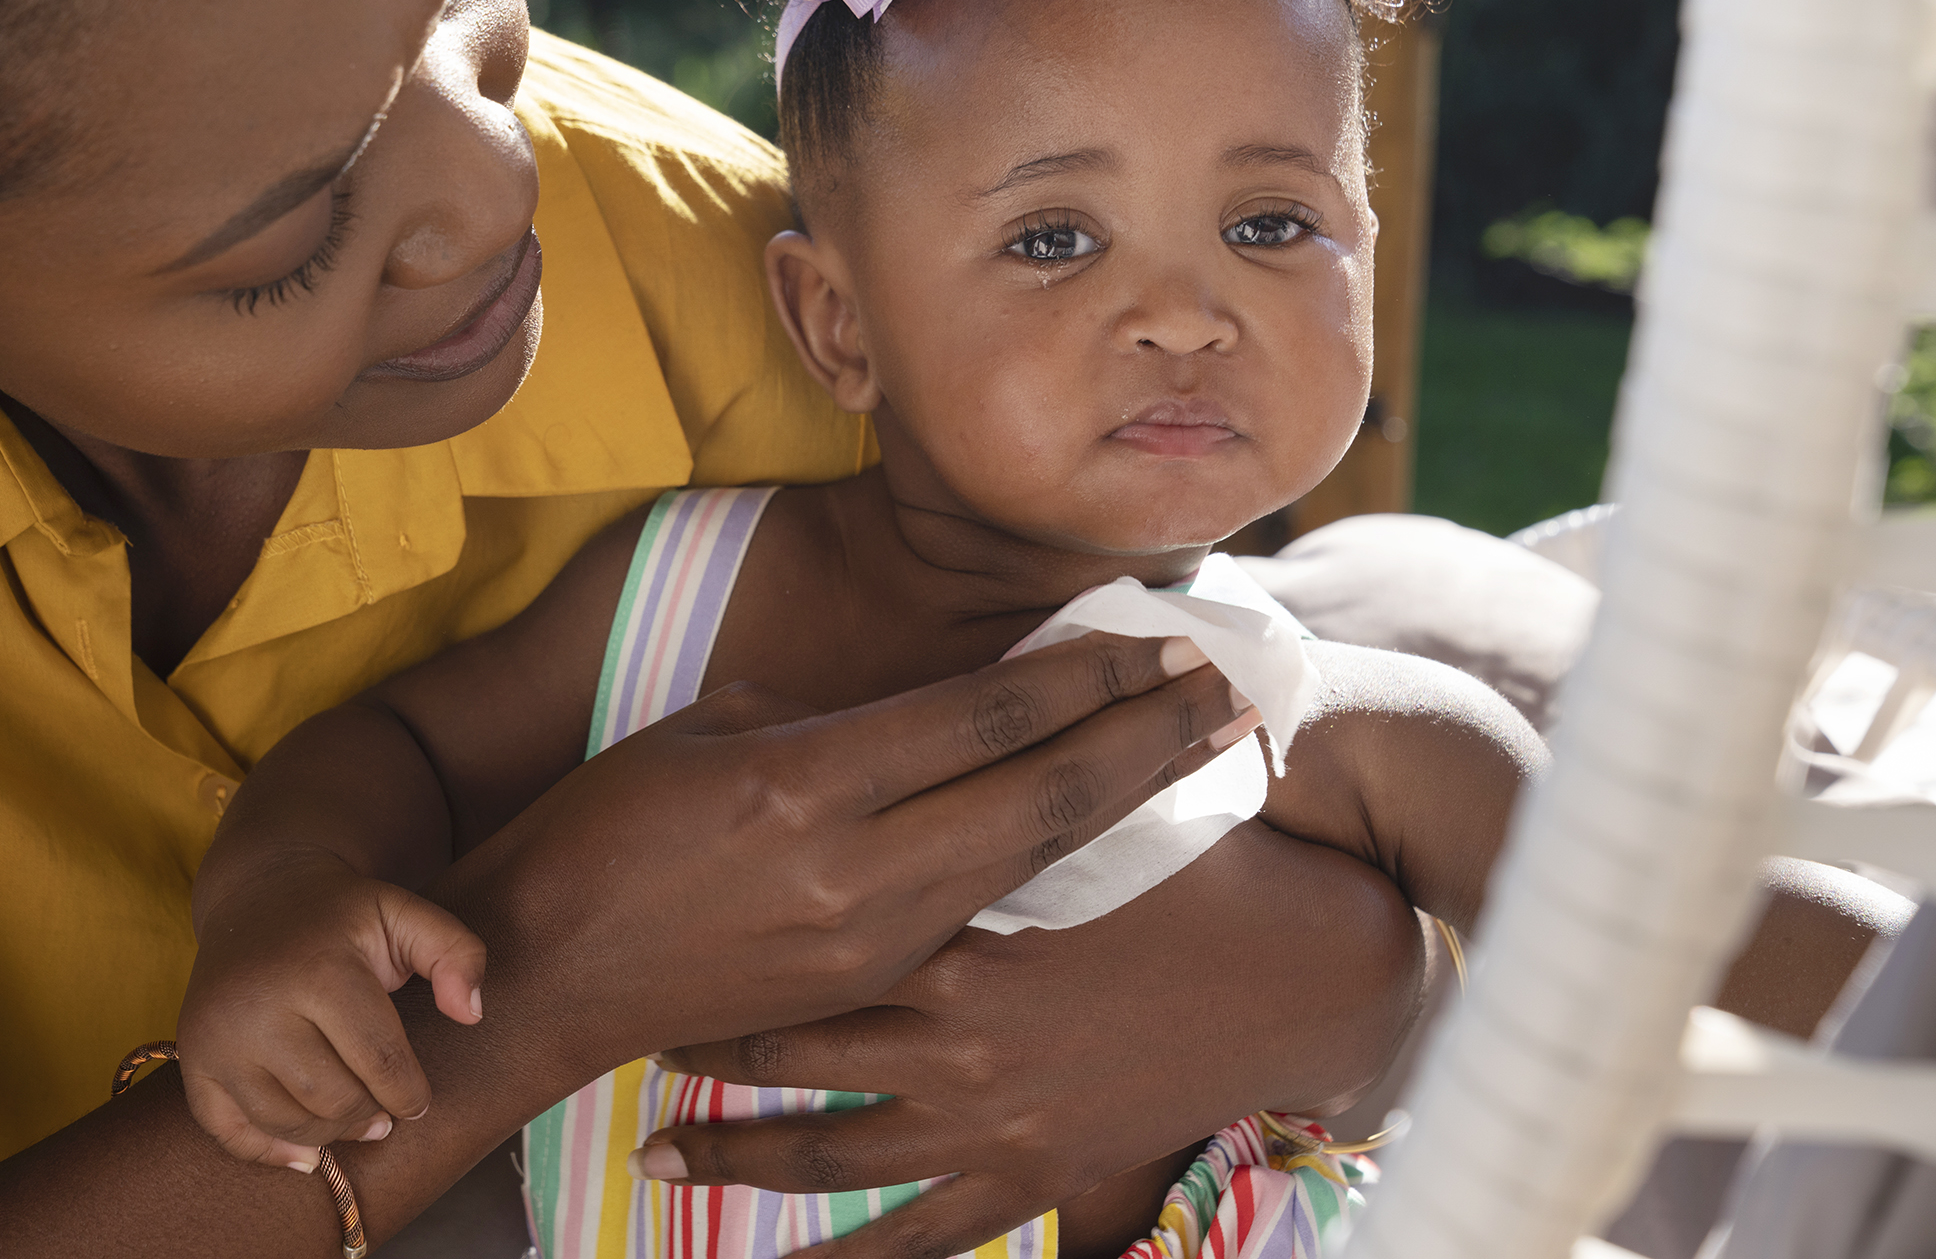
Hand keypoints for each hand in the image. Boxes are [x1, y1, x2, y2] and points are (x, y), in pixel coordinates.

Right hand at [178, 845, 485, 1168]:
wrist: (258, 898)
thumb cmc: (342, 916)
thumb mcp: (406, 914)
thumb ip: (457, 953)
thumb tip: (471, 1014)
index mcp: (320, 969)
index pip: (380, 1062)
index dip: (410, 1093)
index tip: (417, 1098)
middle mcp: (259, 1005)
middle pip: (333, 1099)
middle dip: (371, 1112)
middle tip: (385, 1108)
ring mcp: (217, 1036)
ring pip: (286, 1121)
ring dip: (330, 1132)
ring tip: (353, 1115)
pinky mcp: (193, 1059)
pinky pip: (230, 1133)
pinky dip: (269, 1151)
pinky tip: (304, 1150)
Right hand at [427, 631, 1243, 1084]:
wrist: (547, 973)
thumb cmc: (607, 829)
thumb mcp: (708, 733)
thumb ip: (831, 722)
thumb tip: (925, 713)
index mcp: (804, 779)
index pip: (983, 713)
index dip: (1087, 670)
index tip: (1164, 631)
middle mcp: (854, 864)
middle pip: (1043, 790)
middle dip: (1149, 732)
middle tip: (1231, 682)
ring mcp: (870, 937)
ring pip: (1035, 855)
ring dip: (1132, 797)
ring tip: (1207, 747)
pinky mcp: (870, 983)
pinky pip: (988, 906)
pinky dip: (1062, 857)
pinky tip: (1112, 827)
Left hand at [634, 820, 1424, 1258]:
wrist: (1303, 978)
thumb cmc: (1187, 870)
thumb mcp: (1052, 805)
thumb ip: (964, 775)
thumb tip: (874, 728)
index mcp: (950, 914)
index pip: (802, 917)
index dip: (711, 926)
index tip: (642, 917)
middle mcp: (953, 1024)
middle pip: (784, 1033)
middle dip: (701, 1035)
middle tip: (633, 1030)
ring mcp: (986, 1114)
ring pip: (821, 1143)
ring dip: (730, 1148)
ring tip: (650, 1146)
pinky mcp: (1026, 1177)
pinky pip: (910, 1239)